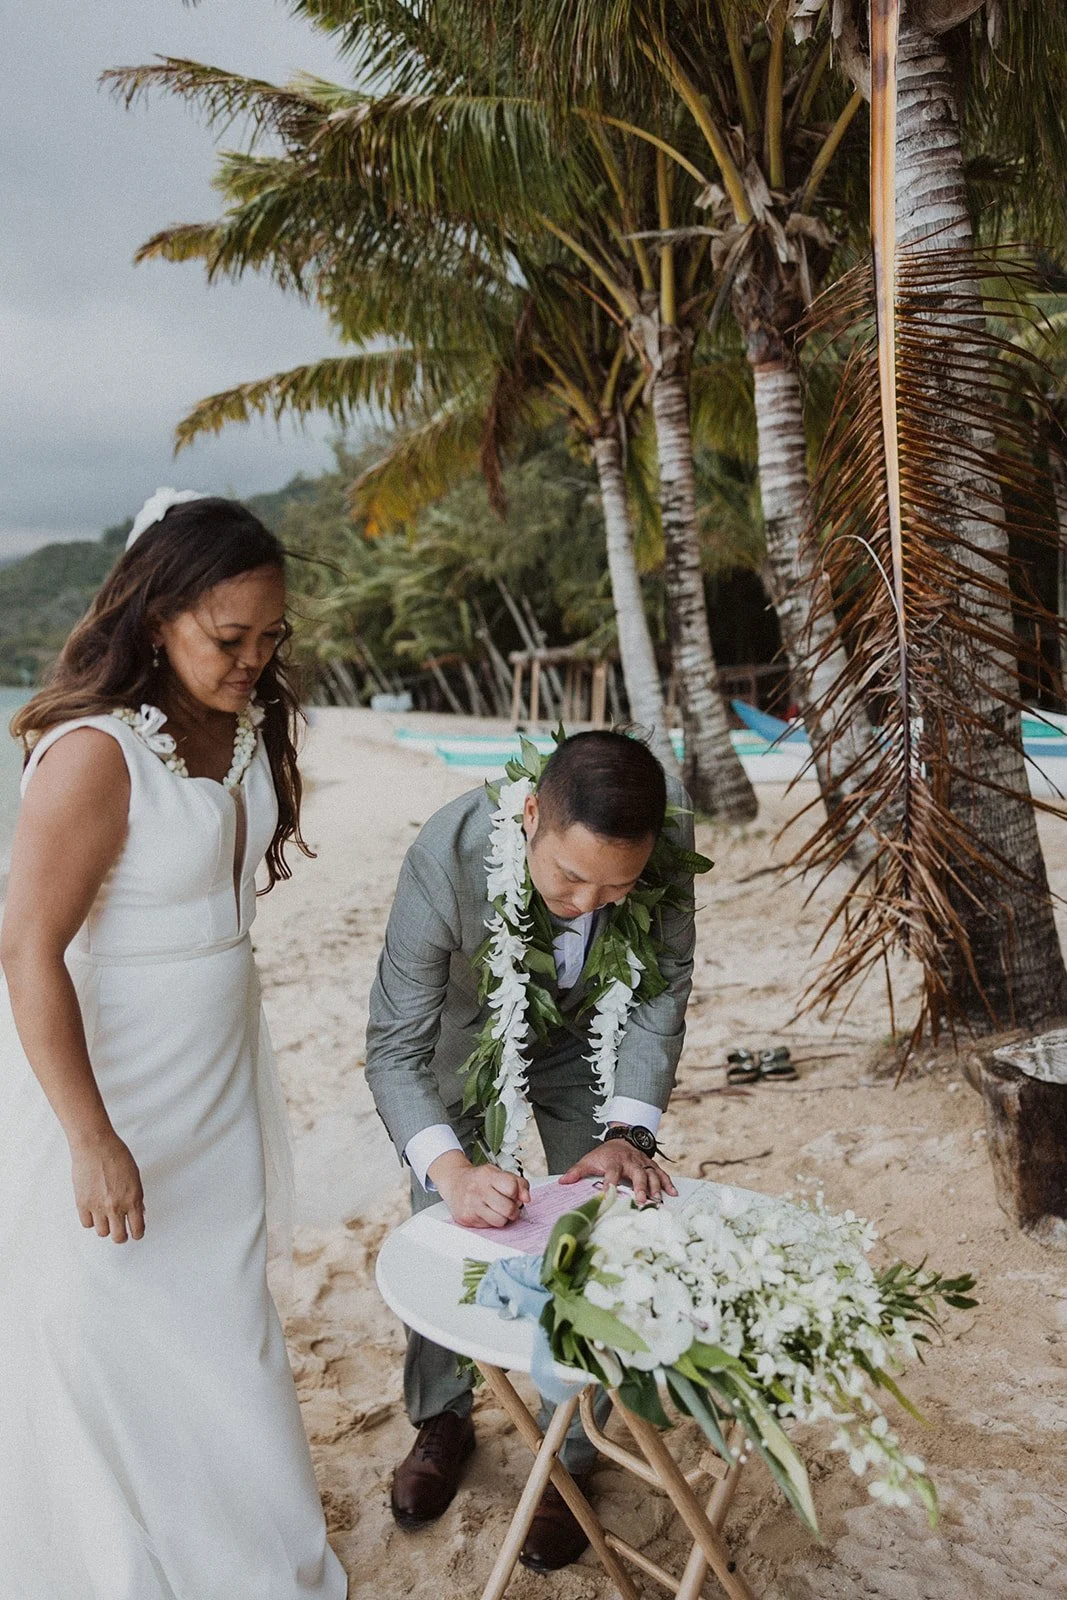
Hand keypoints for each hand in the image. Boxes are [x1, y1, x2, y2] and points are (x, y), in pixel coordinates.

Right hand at [69, 1129, 144, 1242]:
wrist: (94, 1145)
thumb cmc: (116, 1155)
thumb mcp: (135, 1176)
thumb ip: (136, 1197)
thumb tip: (138, 1212)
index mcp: (132, 1198)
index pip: (137, 1228)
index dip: (137, 1233)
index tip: (136, 1233)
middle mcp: (115, 1206)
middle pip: (118, 1237)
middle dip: (121, 1236)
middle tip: (121, 1231)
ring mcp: (98, 1206)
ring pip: (102, 1233)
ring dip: (105, 1227)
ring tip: (106, 1218)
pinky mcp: (82, 1204)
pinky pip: (87, 1224)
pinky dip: (91, 1220)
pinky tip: (94, 1212)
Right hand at [429, 1150, 530, 1227]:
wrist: (454, 1182)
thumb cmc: (479, 1179)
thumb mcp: (499, 1173)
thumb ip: (518, 1183)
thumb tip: (527, 1198)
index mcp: (488, 1175)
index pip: (512, 1187)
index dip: (517, 1193)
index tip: (514, 1194)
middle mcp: (478, 1189)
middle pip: (508, 1208)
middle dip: (513, 1210)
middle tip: (508, 1206)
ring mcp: (471, 1204)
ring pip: (500, 1221)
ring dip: (502, 1218)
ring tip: (497, 1210)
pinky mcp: (466, 1218)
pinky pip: (488, 1227)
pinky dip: (490, 1221)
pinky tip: (485, 1212)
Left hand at [560, 1134, 676, 1205]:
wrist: (621, 1139)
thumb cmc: (604, 1154)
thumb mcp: (589, 1160)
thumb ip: (577, 1172)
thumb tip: (562, 1182)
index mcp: (614, 1161)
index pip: (611, 1173)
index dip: (610, 1183)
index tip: (608, 1194)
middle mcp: (630, 1161)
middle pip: (637, 1173)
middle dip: (640, 1187)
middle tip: (641, 1200)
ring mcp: (642, 1163)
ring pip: (651, 1174)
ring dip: (655, 1187)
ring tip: (658, 1200)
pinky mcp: (651, 1165)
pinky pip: (661, 1173)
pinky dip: (668, 1183)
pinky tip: (672, 1193)